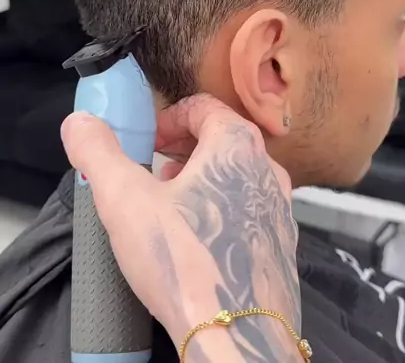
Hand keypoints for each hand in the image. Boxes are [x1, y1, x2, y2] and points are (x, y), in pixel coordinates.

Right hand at [61, 95, 300, 360]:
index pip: (203, 107)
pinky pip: (249, 214)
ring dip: (203, 183)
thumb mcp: (124, 200)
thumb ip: (98, 154)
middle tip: (153, 175)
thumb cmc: (185, 263)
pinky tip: (197, 246)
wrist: (236, 338)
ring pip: (239, 178)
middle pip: (223, 140)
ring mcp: (280, 210)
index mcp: (236, 145)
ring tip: (172, 211)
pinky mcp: (281, 247)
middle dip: (184, 152)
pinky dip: (222, 215)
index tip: (147, 143)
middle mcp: (268, 170)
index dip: (169, 119)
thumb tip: (81, 123)